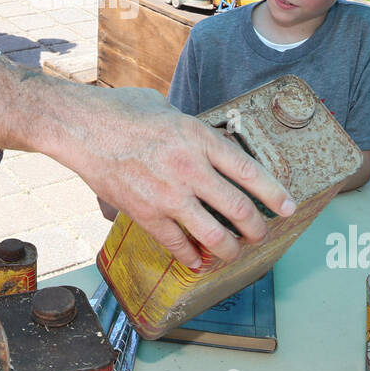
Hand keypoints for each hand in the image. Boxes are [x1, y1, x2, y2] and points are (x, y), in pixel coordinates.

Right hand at [67, 86, 294, 268]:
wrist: (81, 126)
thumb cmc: (122, 110)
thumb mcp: (168, 109)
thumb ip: (192, 130)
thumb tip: (206, 144)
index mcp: (200, 138)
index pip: (250, 173)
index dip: (275, 195)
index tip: (288, 207)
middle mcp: (191, 169)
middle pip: (239, 209)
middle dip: (257, 229)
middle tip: (261, 233)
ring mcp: (169, 195)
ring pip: (214, 235)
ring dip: (230, 249)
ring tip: (233, 251)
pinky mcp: (146, 213)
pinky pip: (177, 244)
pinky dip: (191, 257)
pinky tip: (198, 261)